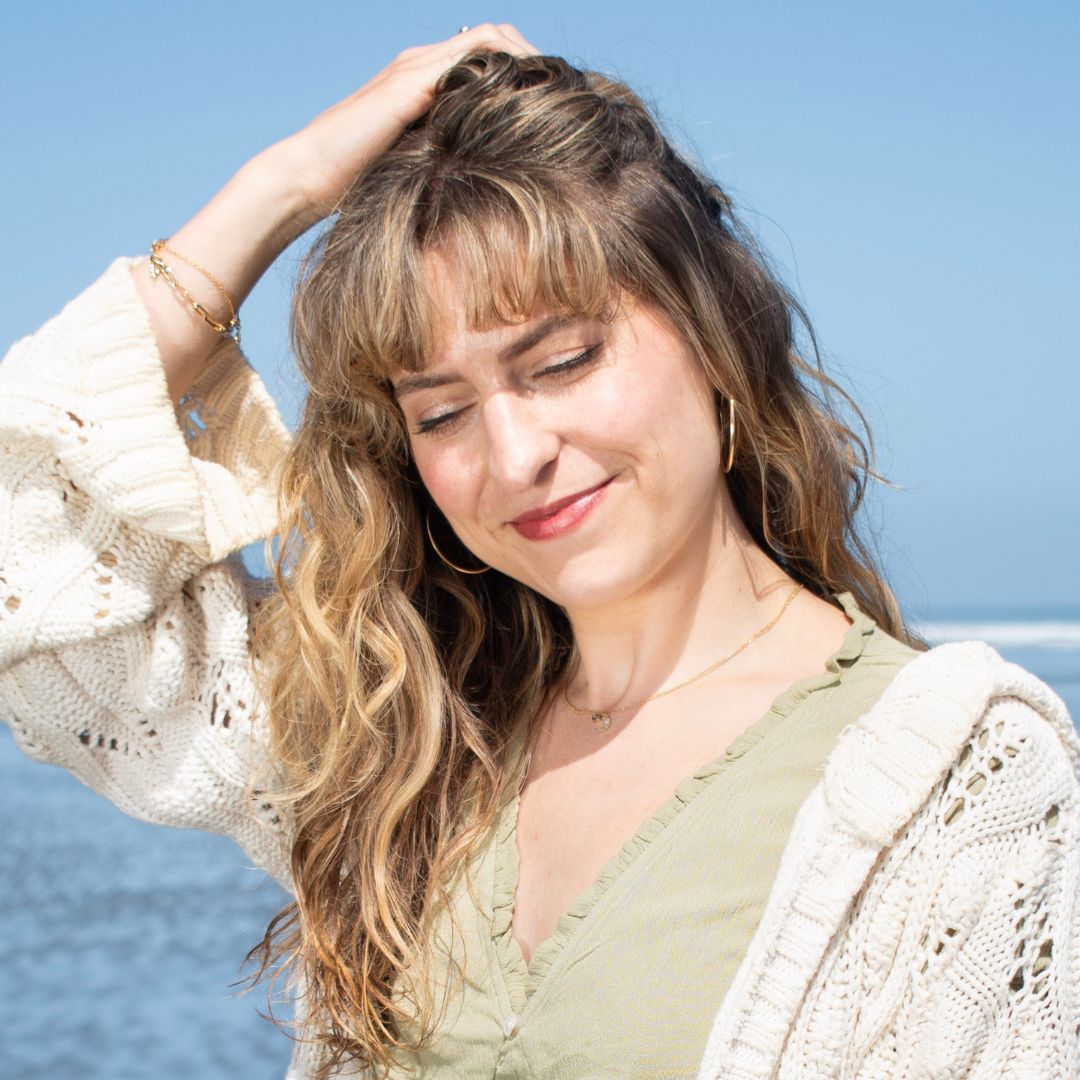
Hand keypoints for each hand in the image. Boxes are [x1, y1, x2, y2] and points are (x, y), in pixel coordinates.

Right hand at [273, 23, 537, 232]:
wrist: (307, 177)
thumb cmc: (352, 184)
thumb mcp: (414, 168)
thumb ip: (446, 159)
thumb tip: (486, 184)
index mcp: (421, 82)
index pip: (484, 55)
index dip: (521, 70)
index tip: (552, 104)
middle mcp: (420, 65)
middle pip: (495, 36)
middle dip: (533, 59)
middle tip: (565, 94)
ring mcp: (414, 69)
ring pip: (488, 37)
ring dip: (527, 58)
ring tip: (556, 91)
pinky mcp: (410, 83)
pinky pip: (472, 56)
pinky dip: (505, 66)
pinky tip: (527, 97)